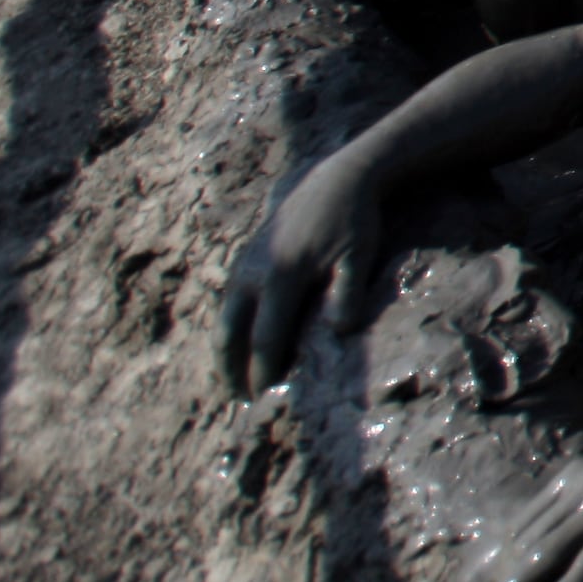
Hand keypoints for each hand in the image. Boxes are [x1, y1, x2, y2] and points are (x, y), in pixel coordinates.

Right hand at [221, 172, 380, 393]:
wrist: (336, 180)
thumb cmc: (353, 222)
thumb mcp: (358, 255)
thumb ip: (348, 292)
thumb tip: (339, 330)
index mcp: (281, 275)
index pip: (265, 337)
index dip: (262, 371)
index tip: (266, 399)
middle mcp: (252, 272)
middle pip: (229, 333)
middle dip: (231, 370)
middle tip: (241, 401)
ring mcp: (243, 264)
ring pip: (224, 319)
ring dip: (225, 353)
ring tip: (236, 384)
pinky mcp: (243, 258)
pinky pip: (228, 303)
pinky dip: (230, 330)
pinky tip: (241, 348)